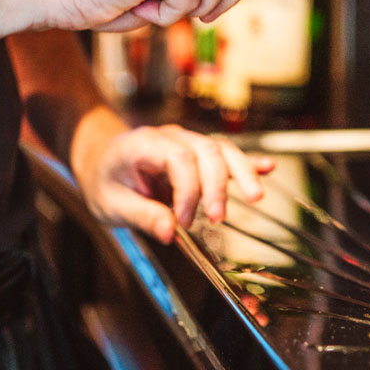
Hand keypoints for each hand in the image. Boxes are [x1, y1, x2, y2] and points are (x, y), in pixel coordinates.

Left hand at [73, 121, 275, 243]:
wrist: (100, 158)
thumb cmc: (105, 179)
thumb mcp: (111, 203)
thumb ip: (141, 216)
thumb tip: (169, 233)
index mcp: (144, 145)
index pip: (178, 159)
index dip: (187, 191)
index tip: (183, 221)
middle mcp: (170, 137)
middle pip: (206, 151)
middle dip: (217, 186)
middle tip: (216, 219)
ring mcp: (186, 142)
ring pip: (221, 150)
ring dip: (240, 172)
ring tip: (256, 197)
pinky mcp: (197, 152)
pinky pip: (225, 153)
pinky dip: (247, 161)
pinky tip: (269, 168)